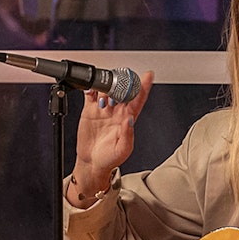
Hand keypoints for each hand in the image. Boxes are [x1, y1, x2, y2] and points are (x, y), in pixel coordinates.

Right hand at [71, 71, 153, 193]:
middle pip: (122, 91)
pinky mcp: (90, 110)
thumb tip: (130, 119)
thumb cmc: (110, 158)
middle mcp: (117, 111)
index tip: (148, 76)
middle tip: (120, 81)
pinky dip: (90, 89)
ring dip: (106, 87)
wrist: (92, 163)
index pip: (138, 100)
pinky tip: (90, 88)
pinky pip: (90, 95)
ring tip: (104, 93)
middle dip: (123, 83)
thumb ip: (127, 134)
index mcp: (128, 118)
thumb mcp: (123, 149)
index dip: (144, 87)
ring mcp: (104, 109)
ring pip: (106, 90)